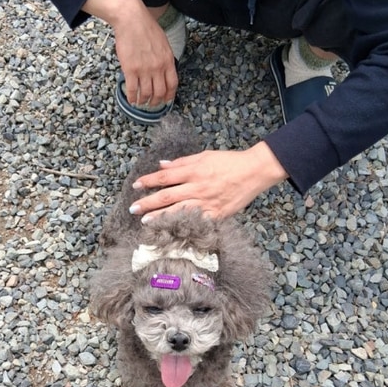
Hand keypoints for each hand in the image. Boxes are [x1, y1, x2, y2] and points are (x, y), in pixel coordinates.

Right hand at [82, 0, 176, 106]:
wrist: (132, 19)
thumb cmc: (146, 28)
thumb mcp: (163, 43)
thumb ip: (164, 59)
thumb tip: (164, 71)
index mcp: (168, 60)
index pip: (172, 84)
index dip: (169, 96)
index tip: (166, 100)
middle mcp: (158, 67)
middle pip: (160, 92)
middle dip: (156, 102)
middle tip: (152, 104)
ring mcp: (144, 69)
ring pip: (146, 93)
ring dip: (143, 101)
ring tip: (141, 102)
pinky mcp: (130, 69)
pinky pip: (132, 89)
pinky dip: (132, 97)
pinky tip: (131, 100)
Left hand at [129, 142, 288, 219]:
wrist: (254, 171)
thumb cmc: (229, 162)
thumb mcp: (204, 156)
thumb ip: (182, 162)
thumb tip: (161, 166)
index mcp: (194, 171)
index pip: (164, 177)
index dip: (148, 181)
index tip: (136, 186)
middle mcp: (197, 187)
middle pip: (167, 196)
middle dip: (147, 203)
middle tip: (133, 209)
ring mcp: (206, 203)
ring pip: (178, 211)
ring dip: (159, 217)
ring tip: (145, 221)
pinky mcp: (216, 215)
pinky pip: (195, 221)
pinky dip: (182, 226)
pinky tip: (171, 230)